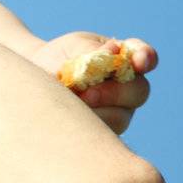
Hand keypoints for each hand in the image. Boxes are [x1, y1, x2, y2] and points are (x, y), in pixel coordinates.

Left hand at [30, 32, 157, 136]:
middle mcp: (128, 86)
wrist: (37, 79)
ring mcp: (119, 111)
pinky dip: (84, 127)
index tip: (139, 61)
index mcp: (124, 58)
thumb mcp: (73, 47)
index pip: (144, 55)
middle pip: (138, 91)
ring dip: (97, 113)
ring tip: (71, 105)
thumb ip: (91, 50)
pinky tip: (68, 118)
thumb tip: (110, 54)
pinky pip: (101, 135)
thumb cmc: (59, 59)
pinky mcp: (104, 133)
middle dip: (114, 92)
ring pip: (120, 117)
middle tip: (88, 94)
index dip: (146, 57)